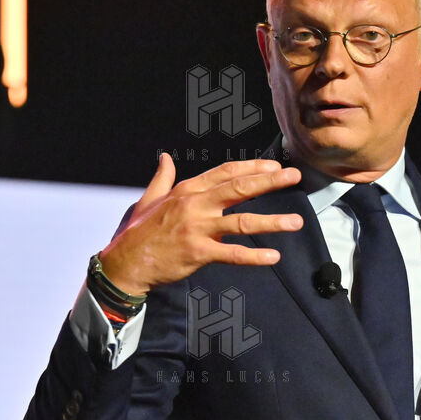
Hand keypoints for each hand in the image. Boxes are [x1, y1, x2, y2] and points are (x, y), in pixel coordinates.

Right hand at [97, 153, 303, 295]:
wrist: (124, 262)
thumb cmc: (137, 231)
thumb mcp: (149, 198)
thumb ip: (162, 178)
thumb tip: (165, 157)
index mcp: (187, 191)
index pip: (226, 173)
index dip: (252, 168)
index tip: (274, 166)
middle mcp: (195, 205)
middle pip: (239, 188)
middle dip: (269, 182)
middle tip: (294, 176)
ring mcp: (197, 229)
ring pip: (242, 222)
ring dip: (272, 222)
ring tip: (296, 222)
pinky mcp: (198, 253)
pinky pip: (232, 254)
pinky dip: (254, 256)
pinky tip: (273, 257)